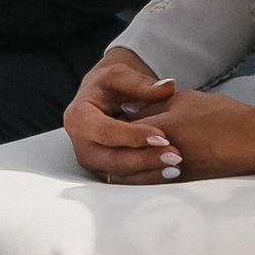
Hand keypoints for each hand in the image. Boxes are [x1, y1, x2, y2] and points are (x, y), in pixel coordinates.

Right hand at [65, 47, 192, 183]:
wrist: (103, 99)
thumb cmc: (108, 86)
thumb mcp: (119, 75)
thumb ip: (141, 83)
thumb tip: (167, 87)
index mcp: (78, 118)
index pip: (105, 131)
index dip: (132, 136)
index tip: (161, 135)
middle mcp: (82, 145)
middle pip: (112, 159)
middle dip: (144, 159)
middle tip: (174, 155)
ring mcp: (94, 162)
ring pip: (121, 174)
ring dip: (149, 172)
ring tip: (176, 166)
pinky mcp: (106, 171)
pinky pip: (127, 179)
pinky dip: (149, 177)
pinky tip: (170, 172)